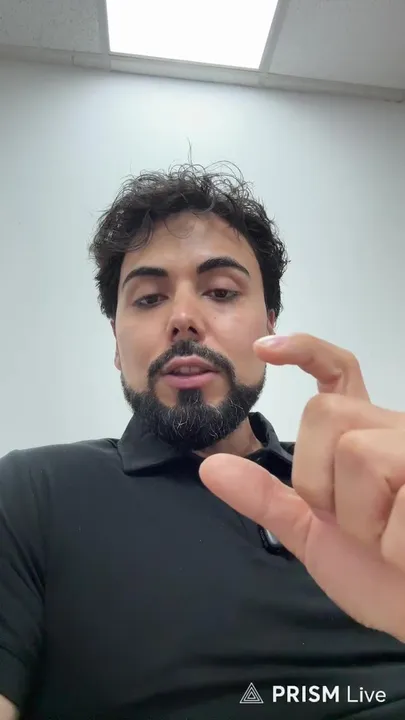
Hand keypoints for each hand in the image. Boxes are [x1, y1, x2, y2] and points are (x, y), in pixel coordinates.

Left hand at [199, 333, 404, 642]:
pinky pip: (395, 497)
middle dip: (319, 480)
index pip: (337, 372)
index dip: (304, 350)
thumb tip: (209, 467)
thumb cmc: (379, 575)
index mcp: (365, 440)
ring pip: (355, 452)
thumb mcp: (312, 535)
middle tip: (354, 524)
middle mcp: (394, 432)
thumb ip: (266, 498)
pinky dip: (391, 542)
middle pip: (324, 414)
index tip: (264, 347)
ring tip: (388, 540)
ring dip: (359, 517)